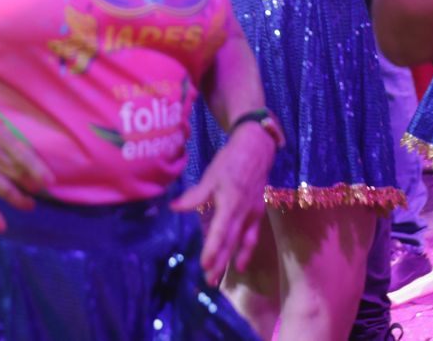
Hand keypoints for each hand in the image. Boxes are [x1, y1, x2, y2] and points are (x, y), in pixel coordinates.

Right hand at [0, 100, 52, 231]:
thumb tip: (24, 153)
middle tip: (39, 193)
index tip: (50, 181)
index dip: (39, 170)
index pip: (25, 154)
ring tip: (29, 205)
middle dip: (32, 185)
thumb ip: (5, 137)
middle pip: (18, 173)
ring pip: (6, 188)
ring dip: (20, 200)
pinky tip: (1, 226)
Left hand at [171, 121, 274, 282]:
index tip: (205, 264)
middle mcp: (243, 213)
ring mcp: (252, 214)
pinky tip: (240, 263)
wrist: (257, 150)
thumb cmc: (230, 162)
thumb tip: (175, 208)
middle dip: (220, 262)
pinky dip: (244, 251)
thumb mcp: (211, 176)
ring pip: (240, 242)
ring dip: (230, 260)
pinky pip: (250, 237)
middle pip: (230, 242)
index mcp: (230, 203)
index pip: (220, 231)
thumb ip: (195, 195)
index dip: (213, 248)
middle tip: (209, 281)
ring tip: (221, 278)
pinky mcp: (256, 213)